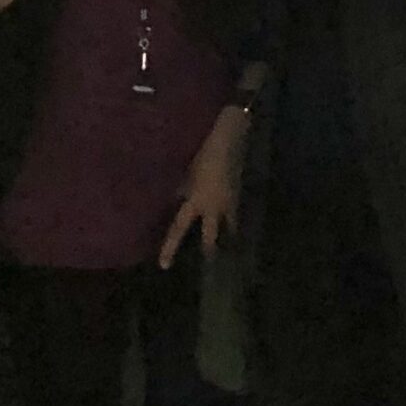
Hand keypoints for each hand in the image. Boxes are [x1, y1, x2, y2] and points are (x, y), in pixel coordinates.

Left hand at [158, 107, 246, 268]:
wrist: (232, 140)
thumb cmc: (205, 154)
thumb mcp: (188, 172)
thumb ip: (183, 189)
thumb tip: (178, 199)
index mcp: (196, 202)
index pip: (179, 229)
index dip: (170, 247)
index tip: (165, 265)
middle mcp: (214, 208)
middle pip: (211, 236)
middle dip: (209, 249)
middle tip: (209, 261)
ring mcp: (230, 203)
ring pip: (229, 227)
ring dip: (227, 236)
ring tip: (229, 247)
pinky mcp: (240, 195)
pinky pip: (235, 212)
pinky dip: (232, 217)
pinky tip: (234, 220)